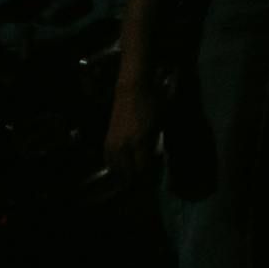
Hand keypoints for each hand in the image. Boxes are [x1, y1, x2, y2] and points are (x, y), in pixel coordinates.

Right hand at [103, 60, 158, 175]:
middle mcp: (124, 145)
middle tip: (141, 178)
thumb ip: (154, 143)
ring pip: (115, 167)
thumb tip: (151, 158)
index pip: (141, 168)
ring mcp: (114, 143)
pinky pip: (108, 159)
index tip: (151, 178)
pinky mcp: (108, 139)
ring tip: (130, 173)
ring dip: (123, 172)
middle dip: (134, 177)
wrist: (132, 89)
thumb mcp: (160, 122)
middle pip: (127, 172)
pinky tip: (119, 164)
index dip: (146, 176)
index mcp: (139, 142)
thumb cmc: (151, 102)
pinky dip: (114, 164)